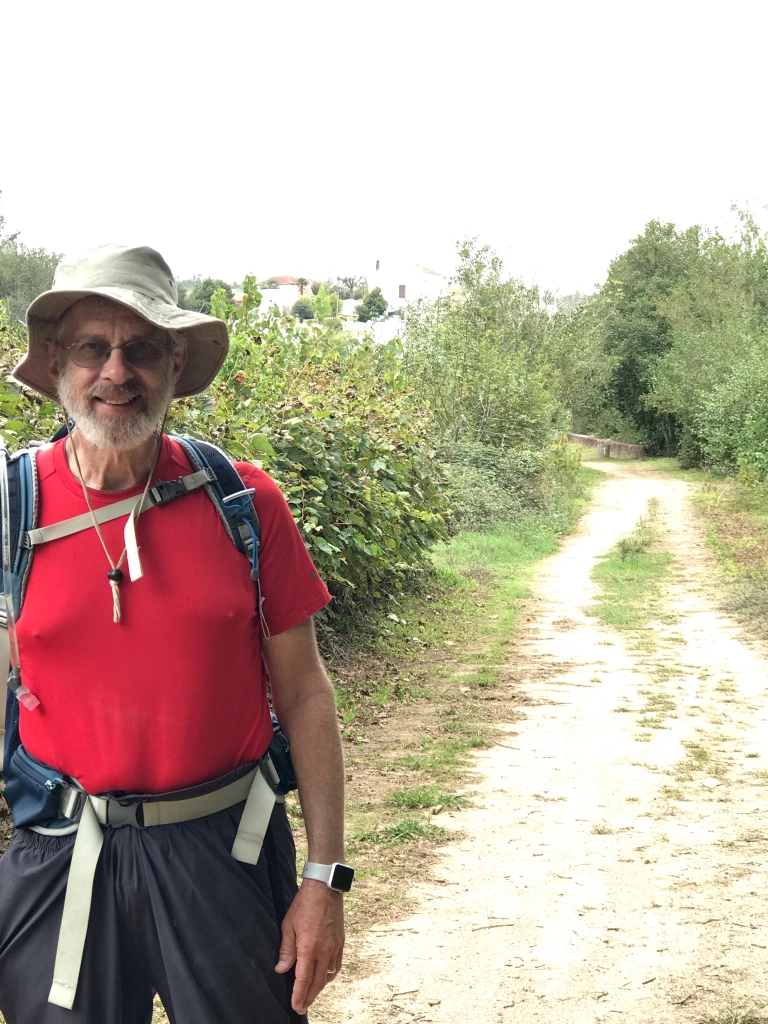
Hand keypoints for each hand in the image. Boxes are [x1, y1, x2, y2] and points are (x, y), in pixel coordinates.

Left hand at [275, 879, 344, 1013]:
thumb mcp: (288, 925)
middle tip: (302, 1006)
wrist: (324, 888)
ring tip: (311, 993)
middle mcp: (324, 950)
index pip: (303, 979)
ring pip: (328, 976)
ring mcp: (335, 946)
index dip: (299, 995)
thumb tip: (281, 969)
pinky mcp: (341, 941)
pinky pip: (337, 965)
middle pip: (317, 982)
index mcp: (309, 948)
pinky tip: (325, 976)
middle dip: (309, 997)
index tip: (296, 1006)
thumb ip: (286, 950)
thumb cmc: (304, 904)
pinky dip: (330, 975)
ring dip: (320, 987)